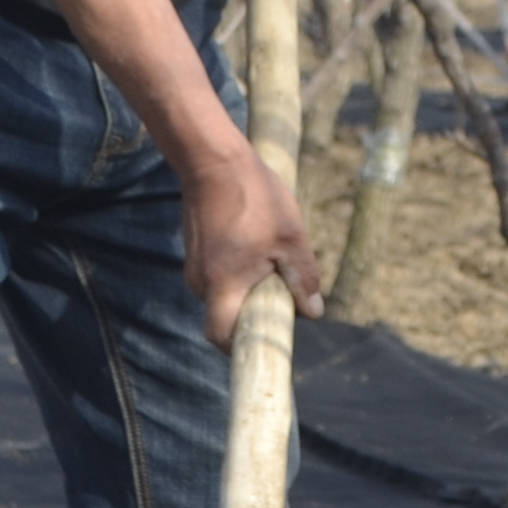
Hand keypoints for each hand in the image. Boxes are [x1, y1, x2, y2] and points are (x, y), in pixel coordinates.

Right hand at [183, 142, 325, 349]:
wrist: (213, 158)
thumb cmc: (254, 197)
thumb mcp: (291, 238)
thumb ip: (303, 278)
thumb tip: (314, 312)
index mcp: (222, 284)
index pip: (220, 335)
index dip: (239, 349)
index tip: (262, 348)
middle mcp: (200, 280)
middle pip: (225, 315)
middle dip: (253, 313)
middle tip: (281, 293)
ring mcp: (193, 263)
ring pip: (223, 292)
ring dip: (248, 287)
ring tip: (271, 256)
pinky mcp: (195, 248)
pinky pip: (218, 273)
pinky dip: (238, 270)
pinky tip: (255, 242)